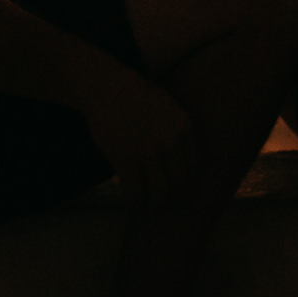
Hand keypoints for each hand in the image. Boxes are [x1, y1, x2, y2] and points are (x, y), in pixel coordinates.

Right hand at [76, 63, 199, 209]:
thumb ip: (176, 127)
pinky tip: (131, 206)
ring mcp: (149, 151)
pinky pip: (135, 193)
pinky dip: (135, 204)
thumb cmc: (132, 93)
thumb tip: (182, 154)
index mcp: (184, 125)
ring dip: (154, 207)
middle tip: (163, 205)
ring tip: (148, 211)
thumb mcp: (166, 102)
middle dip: (173, 199)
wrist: (103, 85)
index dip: (185, 181)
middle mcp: (171, 140)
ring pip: (159, 193)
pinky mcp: (125, 159)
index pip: (194, 165)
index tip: (176, 189)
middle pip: (180, 183)